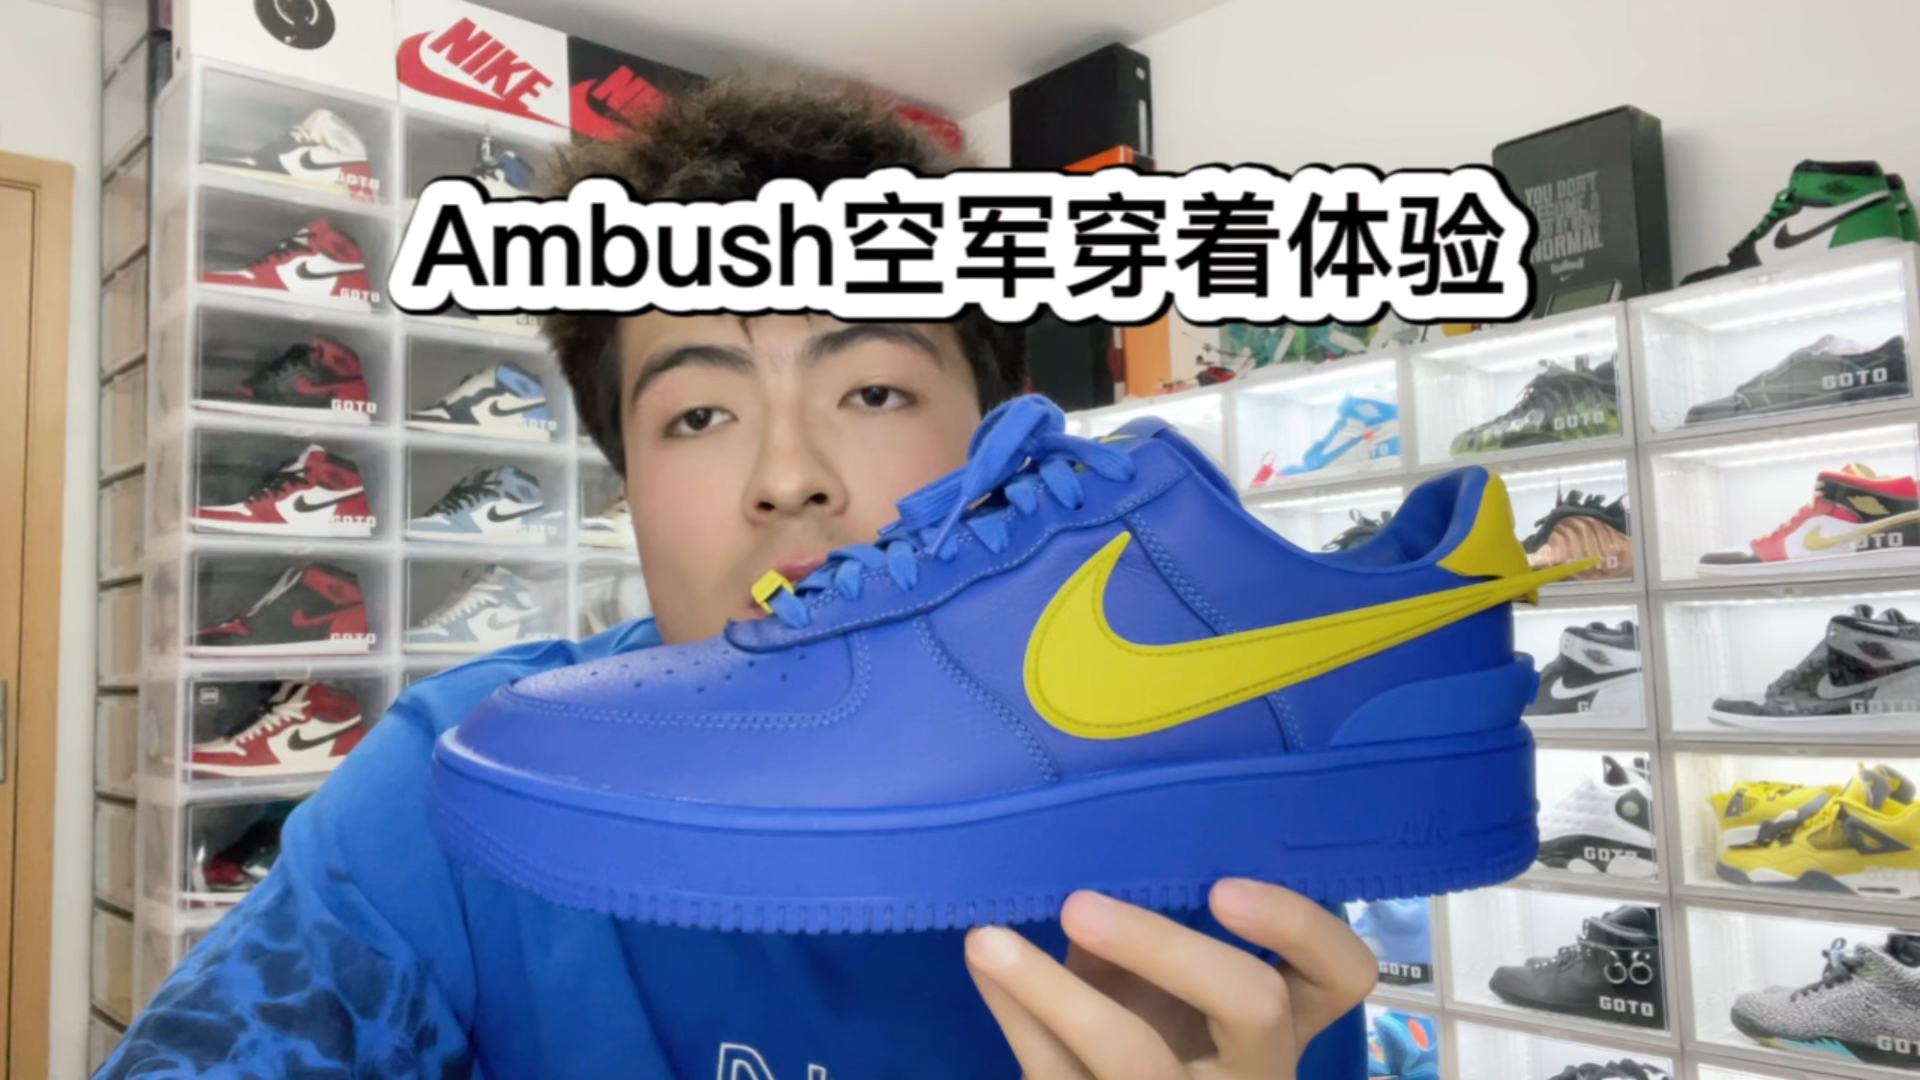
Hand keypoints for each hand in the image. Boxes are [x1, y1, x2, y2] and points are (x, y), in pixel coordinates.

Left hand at [964, 880, 1377, 1078]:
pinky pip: (1057, 1074)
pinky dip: (1014, 1009)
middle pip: (1252, 1004)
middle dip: (1165, 947)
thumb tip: (1084, 849)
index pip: (1344, 973)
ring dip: (1053, 990)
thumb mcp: (1164, 981)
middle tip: (1078, 905)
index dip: (1299, 927)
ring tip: (988, 939)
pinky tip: (986, 962)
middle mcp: (1257, 1071)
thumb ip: (1148, 929)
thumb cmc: (1153, 1020)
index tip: (1223, 886)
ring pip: (1134, 1057)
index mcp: (1285, 1021)